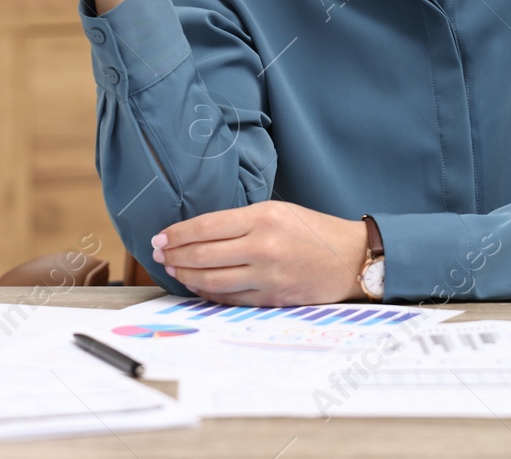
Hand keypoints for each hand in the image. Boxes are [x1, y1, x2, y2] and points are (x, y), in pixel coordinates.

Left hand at [150, 201, 369, 305]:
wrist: (351, 258)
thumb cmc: (315, 231)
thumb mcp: (280, 211)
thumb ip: (243, 221)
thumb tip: (201, 233)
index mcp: (264, 218)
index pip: (207, 226)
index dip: (178, 233)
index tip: (161, 236)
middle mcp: (263, 246)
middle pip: (204, 254)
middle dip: (175, 255)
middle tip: (159, 254)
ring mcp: (267, 275)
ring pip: (212, 279)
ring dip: (187, 275)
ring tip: (174, 269)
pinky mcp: (272, 298)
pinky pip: (230, 298)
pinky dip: (208, 293)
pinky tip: (197, 286)